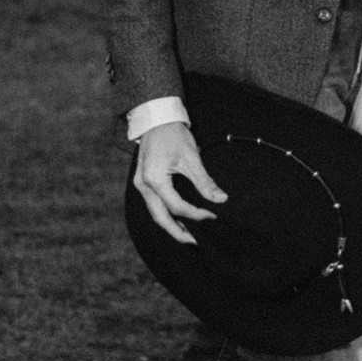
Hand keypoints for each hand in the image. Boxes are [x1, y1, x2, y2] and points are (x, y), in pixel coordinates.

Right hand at [133, 119, 227, 245]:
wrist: (156, 119)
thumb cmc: (173, 134)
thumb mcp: (192, 157)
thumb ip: (205, 181)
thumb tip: (220, 199)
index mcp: (155, 179)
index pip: (177, 206)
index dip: (196, 215)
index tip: (212, 216)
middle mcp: (143, 185)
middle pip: (160, 217)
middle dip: (178, 232)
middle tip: (196, 242)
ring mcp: (140, 184)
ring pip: (155, 213)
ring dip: (171, 225)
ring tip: (190, 234)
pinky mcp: (142, 182)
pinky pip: (153, 205)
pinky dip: (166, 214)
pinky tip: (179, 218)